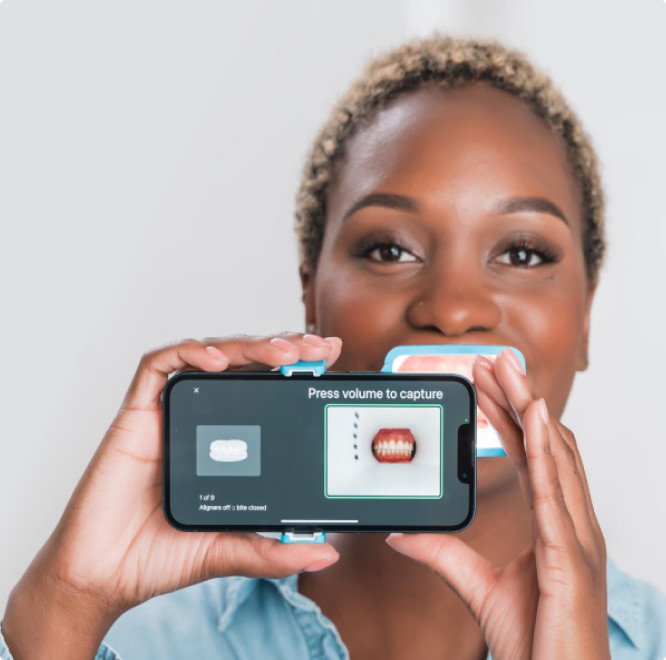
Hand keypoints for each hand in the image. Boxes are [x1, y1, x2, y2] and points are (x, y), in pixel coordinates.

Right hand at [3, 333, 342, 659]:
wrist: (103, 576)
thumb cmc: (159, 555)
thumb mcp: (230, 550)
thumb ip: (273, 552)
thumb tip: (325, 554)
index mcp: (226, 442)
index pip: (265, 390)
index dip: (295, 369)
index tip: (327, 358)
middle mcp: (200, 420)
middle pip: (243, 366)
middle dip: (283, 349)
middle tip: (317, 350)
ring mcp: (169, 414)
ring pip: (209, 356)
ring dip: (248, 346)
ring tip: (283, 352)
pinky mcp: (135, 415)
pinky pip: (157, 367)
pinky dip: (188, 353)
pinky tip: (216, 360)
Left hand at [385, 348, 609, 658]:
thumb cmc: (536, 641)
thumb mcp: (477, 586)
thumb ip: (441, 554)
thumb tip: (402, 533)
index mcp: (554, 525)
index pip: (530, 455)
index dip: (509, 416)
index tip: (488, 385)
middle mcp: (571, 522)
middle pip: (544, 443)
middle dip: (518, 396)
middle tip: (495, 358)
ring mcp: (576, 535)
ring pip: (551, 453)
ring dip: (527, 406)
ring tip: (506, 369)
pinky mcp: (570, 553)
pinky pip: (554, 490)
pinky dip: (544, 448)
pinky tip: (532, 415)